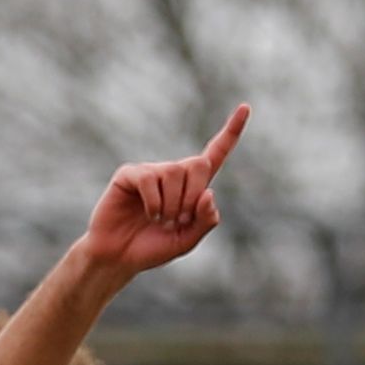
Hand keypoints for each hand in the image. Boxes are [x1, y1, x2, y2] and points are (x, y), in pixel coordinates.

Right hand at [77, 106, 246, 278]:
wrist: (119, 257)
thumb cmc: (152, 248)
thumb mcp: (186, 240)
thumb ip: (205, 221)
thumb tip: (209, 193)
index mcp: (192, 187)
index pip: (216, 154)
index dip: (231, 132)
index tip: (245, 107)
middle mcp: (173, 173)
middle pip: (199, 164)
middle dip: (194, 195)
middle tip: (181, 219)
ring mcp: (151, 171)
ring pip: (174, 173)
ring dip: (172, 205)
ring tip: (161, 221)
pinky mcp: (130, 174)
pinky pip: (150, 179)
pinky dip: (154, 203)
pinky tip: (148, 214)